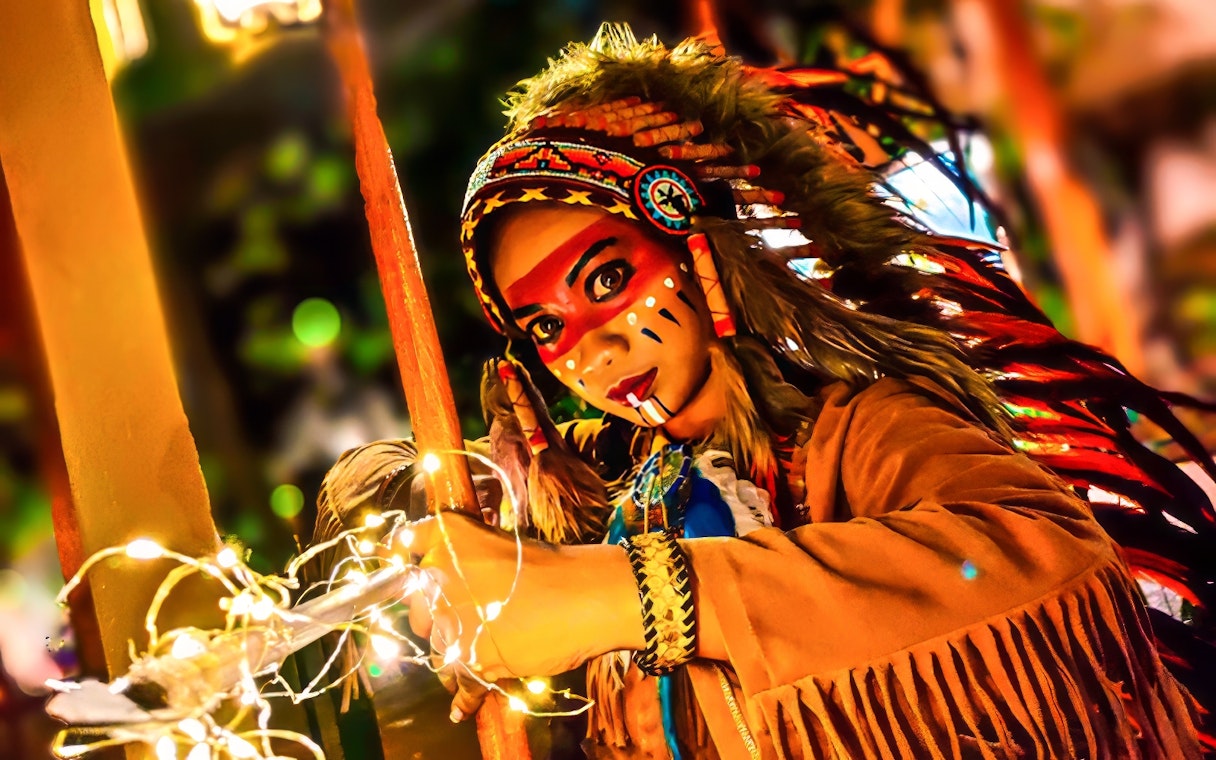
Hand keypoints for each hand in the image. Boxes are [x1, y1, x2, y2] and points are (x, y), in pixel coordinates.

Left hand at [402, 513, 643, 719]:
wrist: (584, 595)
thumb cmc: (552, 567)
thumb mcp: (500, 546)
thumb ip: (467, 560)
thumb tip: (449, 586)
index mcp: (447, 539)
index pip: (403, 545)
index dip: (399, 560)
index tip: (401, 571)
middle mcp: (438, 577)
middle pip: (417, 610)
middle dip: (435, 619)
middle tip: (466, 620)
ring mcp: (450, 621)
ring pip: (439, 650)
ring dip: (455, 655)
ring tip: (480, 656)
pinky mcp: (470, 659)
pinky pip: (459, 684)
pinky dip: (463, 697)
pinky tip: (460, 708)